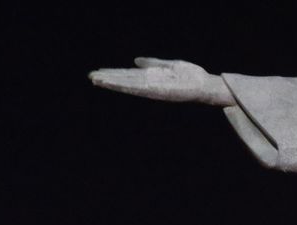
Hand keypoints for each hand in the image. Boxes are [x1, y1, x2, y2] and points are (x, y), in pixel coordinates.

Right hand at [88, 58, 231, 105]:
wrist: (205, 85)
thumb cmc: (190, 76)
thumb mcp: (169, 65)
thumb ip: (153, 63)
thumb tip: (136, 61)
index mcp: (151, 77)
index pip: (128, 75)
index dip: (113, 73)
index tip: (98, 72)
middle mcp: (150, 84)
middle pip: (125, 80)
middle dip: (109, 78)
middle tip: (91, 77)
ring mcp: (153, 88)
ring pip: (129, 85)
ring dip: (113, 83)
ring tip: (98, 81)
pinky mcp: (159, 91)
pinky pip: (140, 88)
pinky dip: (128, 86)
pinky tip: (118, 84)